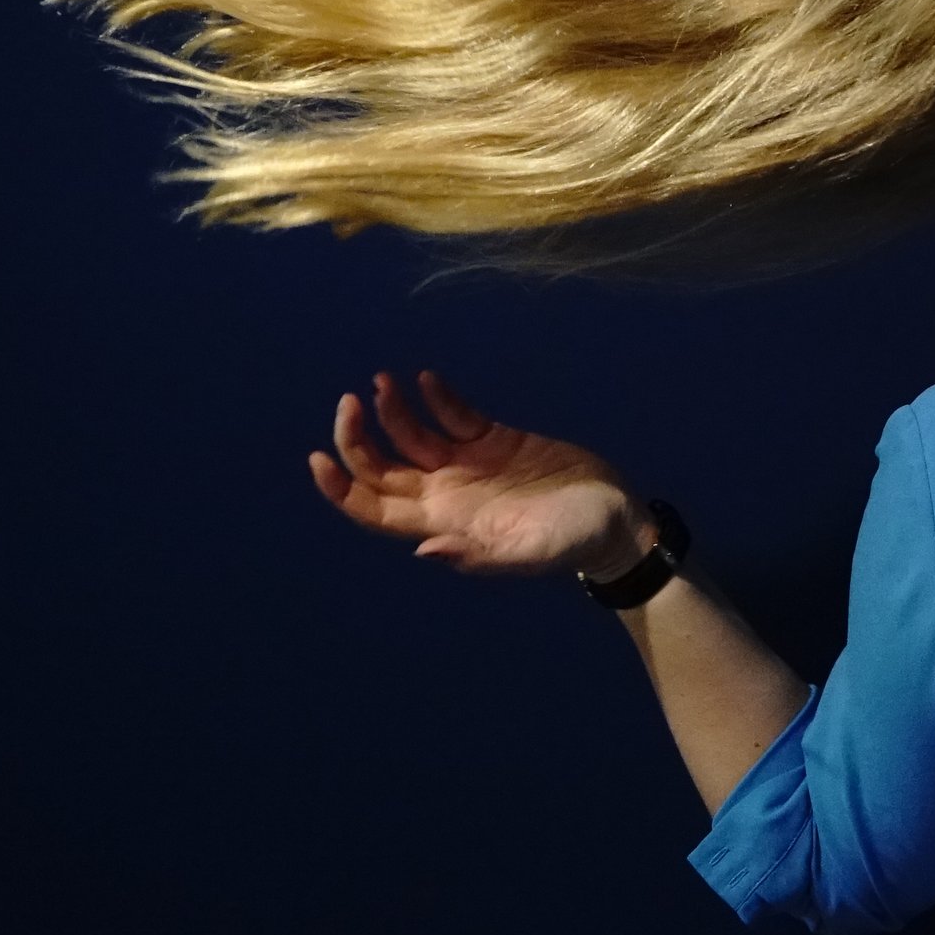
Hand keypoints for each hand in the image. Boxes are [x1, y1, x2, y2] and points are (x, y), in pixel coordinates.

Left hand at [308, 369, 649, 578]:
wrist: (614, 520)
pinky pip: (455, 414)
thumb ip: (479, 555)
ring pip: (411, 435)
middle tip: (349, 402)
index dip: (342, 489)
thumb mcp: (530, 554)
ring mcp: (468, 464)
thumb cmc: (573, 543)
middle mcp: (446, 493)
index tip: (320, 459)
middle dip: (355, 439)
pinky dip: (438, 396)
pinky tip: (428, 380)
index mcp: (445, 523)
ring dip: (392, 409)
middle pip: (381, 468)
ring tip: (383, 381)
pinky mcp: (495, 439)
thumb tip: (424, 550)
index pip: (375, 509)